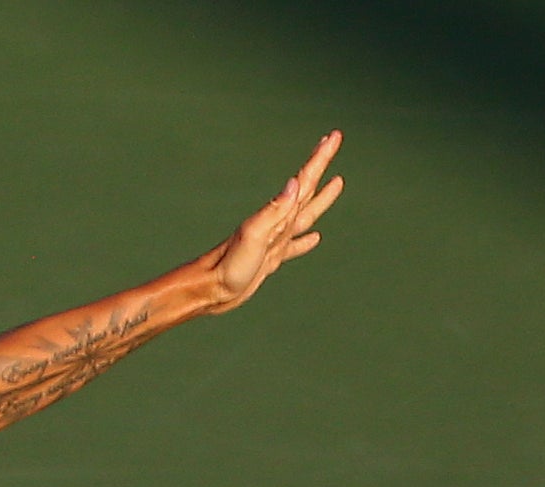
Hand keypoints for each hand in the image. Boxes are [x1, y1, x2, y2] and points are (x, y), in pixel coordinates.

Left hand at [205, 131, 344, 314]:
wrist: (208, 291)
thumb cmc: (228, 265)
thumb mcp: (253, 235)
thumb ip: (274, 210)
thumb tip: (294, 183)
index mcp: (275, 215)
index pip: (304, 180)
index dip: (320, 158)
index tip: (333, 136)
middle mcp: (276, 223)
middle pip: (306, 189)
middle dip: (320, 165)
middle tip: (332, 141)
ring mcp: (274, 241)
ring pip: (305, 214)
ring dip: (321, 198)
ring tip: (337, 182)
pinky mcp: (269, 260)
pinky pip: (293, 246)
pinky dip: (305, 241)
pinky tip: (315, 238)